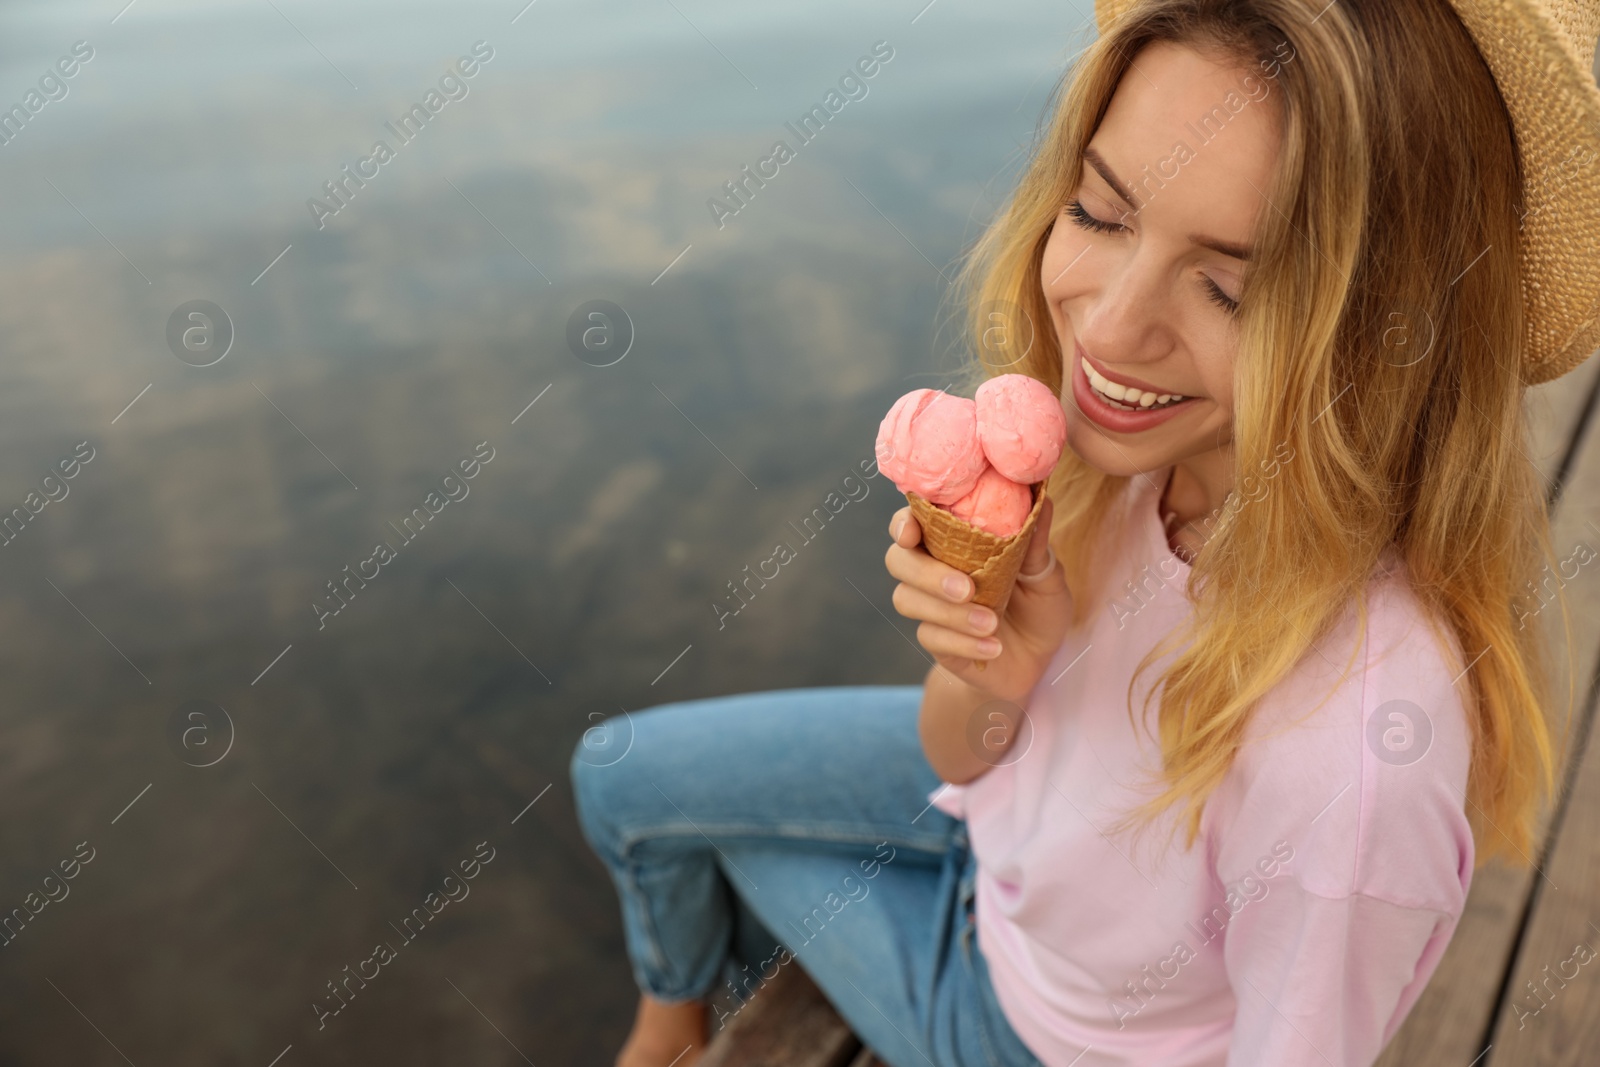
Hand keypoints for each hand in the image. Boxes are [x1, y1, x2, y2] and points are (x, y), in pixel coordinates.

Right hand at [884, 496, 1070, 704]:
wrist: (1039, 659)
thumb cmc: (1038, 606)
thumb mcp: (1046, 575)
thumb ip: (1036, 544)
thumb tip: (1043, 500)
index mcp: (952, 542)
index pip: (912, 520)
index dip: (903, 522)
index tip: (912, 532)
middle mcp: (932, 569)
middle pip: (898, 560)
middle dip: (926, 572)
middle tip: (967, 588)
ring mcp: (930, 607)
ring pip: (907, 600)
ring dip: (949, 613)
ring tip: (992, 624)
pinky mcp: (935, 641)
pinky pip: (932, 638)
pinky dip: (964, 643)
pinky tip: (993, 647)